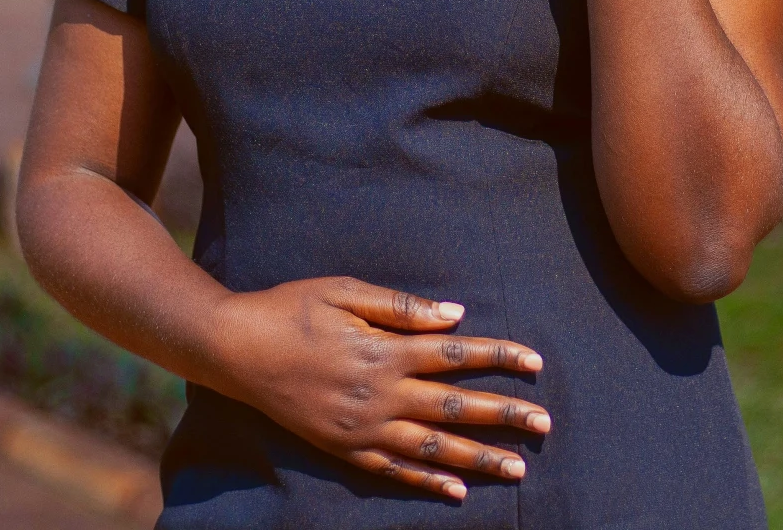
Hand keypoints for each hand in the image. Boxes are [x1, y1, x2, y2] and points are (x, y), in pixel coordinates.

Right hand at [206, 277, 550, 500]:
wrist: (237, 350)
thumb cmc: (292, 309)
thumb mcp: (346, 291)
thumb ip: (402, 307)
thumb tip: (456, 316)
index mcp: (385, 350)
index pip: (457, 355)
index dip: (499, 357)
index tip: (536, 363)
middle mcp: (381, 393)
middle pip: (456, 407)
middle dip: (505, 415)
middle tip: (545, 424)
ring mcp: (363, 427)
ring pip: (433, 447)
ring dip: (478, 458)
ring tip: (517, 467)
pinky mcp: (345, 448)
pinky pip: (394, 470)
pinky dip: (427, 481)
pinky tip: (456, 490)